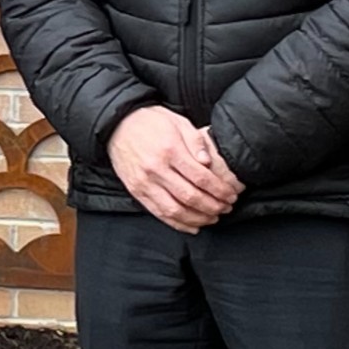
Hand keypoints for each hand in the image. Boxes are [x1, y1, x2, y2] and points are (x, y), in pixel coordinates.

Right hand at [107, 105, 243, 232]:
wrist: (117, 125)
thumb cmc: (151, 122)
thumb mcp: (178, 122)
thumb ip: (196, 141)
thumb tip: (208, 162)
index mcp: (170, 150)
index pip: (201, 178)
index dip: (219, 190)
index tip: (231, 195)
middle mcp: (156, 169)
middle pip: (190, 196)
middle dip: (213, 206)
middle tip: (226, 208)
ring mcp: (144, 183)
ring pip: (175, 210)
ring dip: (198, 218)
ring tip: (213, 218)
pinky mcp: (136, 191)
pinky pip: (159, 213)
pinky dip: (177, 224)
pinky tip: (193, 226)